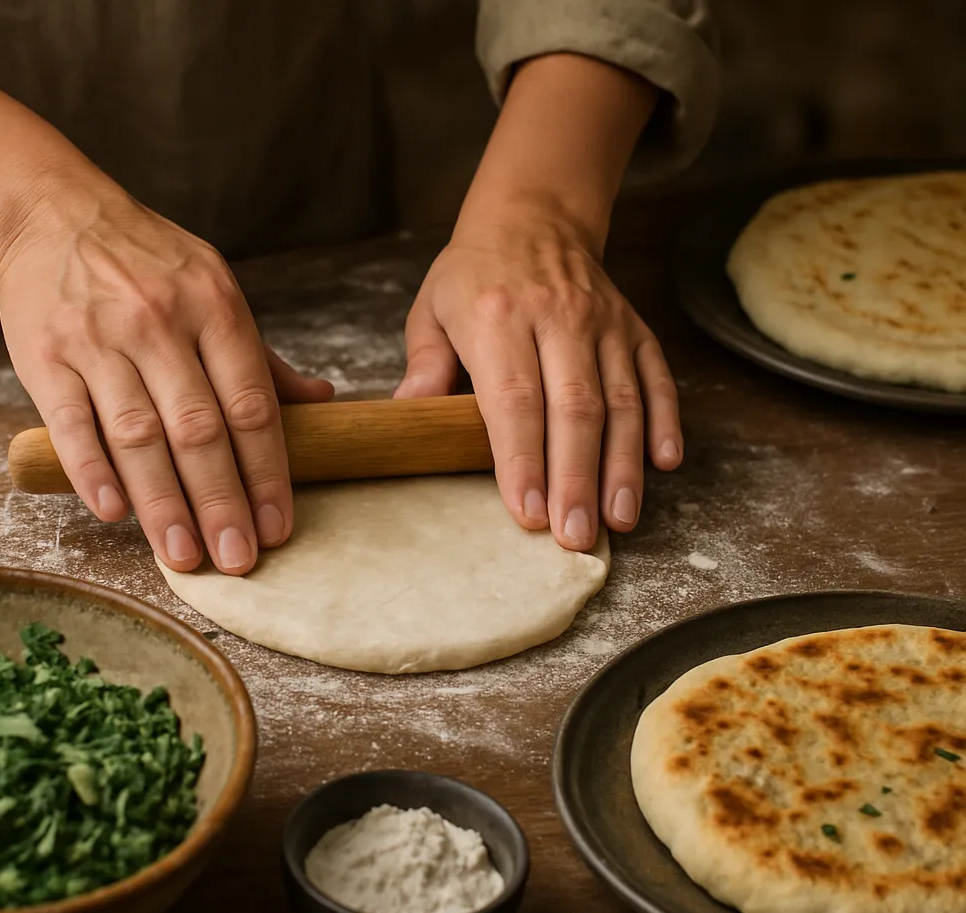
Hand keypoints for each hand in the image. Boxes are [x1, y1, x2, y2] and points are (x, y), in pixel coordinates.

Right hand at [0, 181, 331, 574]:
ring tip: (184, 555)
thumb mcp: (217, 291)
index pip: (252, 405)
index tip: (277, 527)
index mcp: (216, 307)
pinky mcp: (45, 355)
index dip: (268, 473)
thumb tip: (323, 403)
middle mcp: (160, 322)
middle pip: (199, 429)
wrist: (54, 215)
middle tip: (237, 558)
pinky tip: (116, 513)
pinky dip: (93, 471)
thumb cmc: (149, 265)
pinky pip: (72, 423)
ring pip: (138, 435)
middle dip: (222, 502)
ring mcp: (99, 338)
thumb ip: (263, 358)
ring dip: (163, 502)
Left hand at [396, 202, 681, 550]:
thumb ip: (425, 365)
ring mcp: (604, 322)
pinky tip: (664, 463)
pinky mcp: (635, 327)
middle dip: (576, 479)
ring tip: (618, 519)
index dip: (523, 459)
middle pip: (574, 409)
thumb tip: (409, 417)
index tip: (527, 512)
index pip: (514, 399)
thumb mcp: (432, 309)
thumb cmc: (475, 275)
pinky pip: (657, 377)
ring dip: (622, 465)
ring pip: (622, 401)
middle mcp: (558, 317)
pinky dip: (665, 420)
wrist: (535, 214)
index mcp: (498, 316)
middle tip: (575, 536)